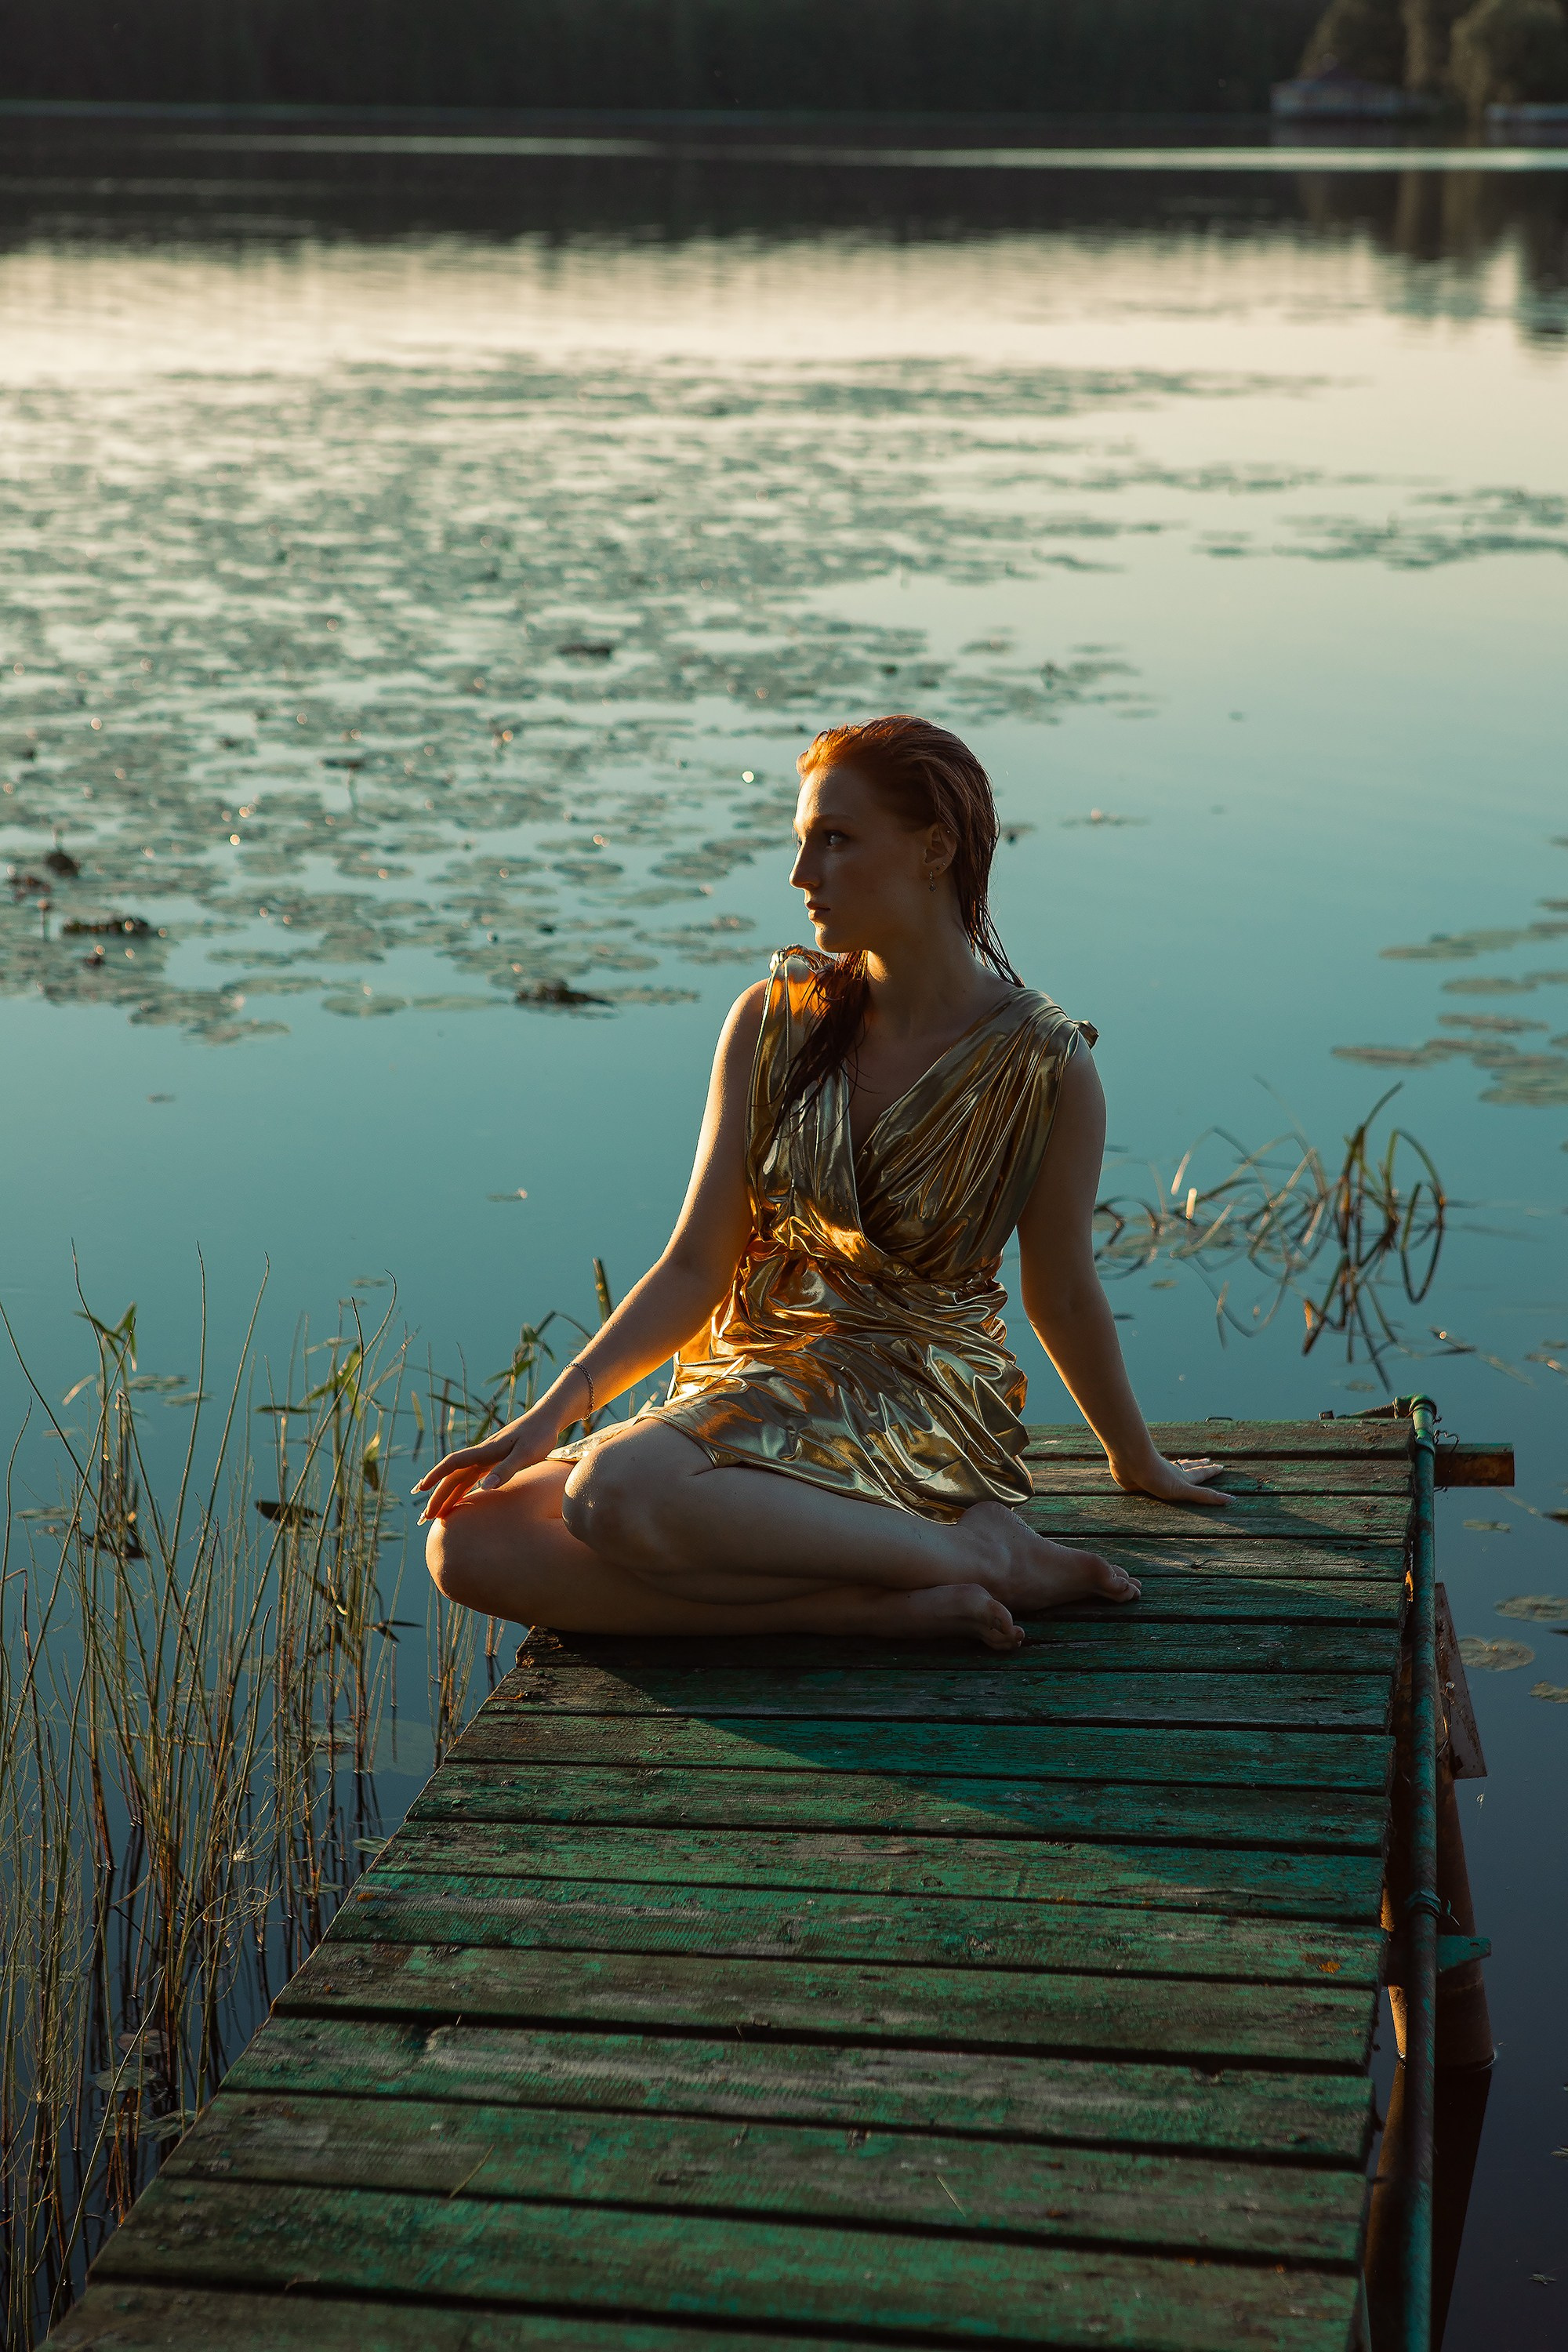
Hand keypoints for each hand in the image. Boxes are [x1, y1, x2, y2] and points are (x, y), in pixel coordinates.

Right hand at [412, 1402, 563, 1522]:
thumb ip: (506, 1470)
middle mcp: (481, 1454)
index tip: (421, 1489)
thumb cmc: (539, 1435)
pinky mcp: (494, 1461)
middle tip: (426, 1517)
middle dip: (437, 1495)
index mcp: (485, 1451)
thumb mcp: (526, 1454)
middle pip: (452, 1476)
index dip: (436, 1476)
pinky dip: (461, 1490)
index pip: (453, 1464)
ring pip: (460, 1478)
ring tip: (436, 1514)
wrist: (547, 1420)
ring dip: (446, 1495)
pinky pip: (471, 1478)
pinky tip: (458, 1501)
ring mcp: (486, 1458)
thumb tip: (485, 1488)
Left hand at [1110, 1454, 1230, 1508]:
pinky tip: (1152, 1474)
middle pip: (1187, 1468)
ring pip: (1171, 1470)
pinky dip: (1156, 1476)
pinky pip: (1152, 1479)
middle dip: (1198, 1465)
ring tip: (1183, 1463)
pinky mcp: (1141, 1479)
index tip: (1220, 1466)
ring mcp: (1156, 1476)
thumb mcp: (1184, 1489)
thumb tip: (1231, 1500)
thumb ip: (1204, 1496)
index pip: (1200, 1474)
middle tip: (1206, 1460)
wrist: (1130, 1463)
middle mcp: (1171, 1474)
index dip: (1211, 1471)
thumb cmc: (1157, 1476)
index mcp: (1182, 1478)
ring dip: (1179, 1467)